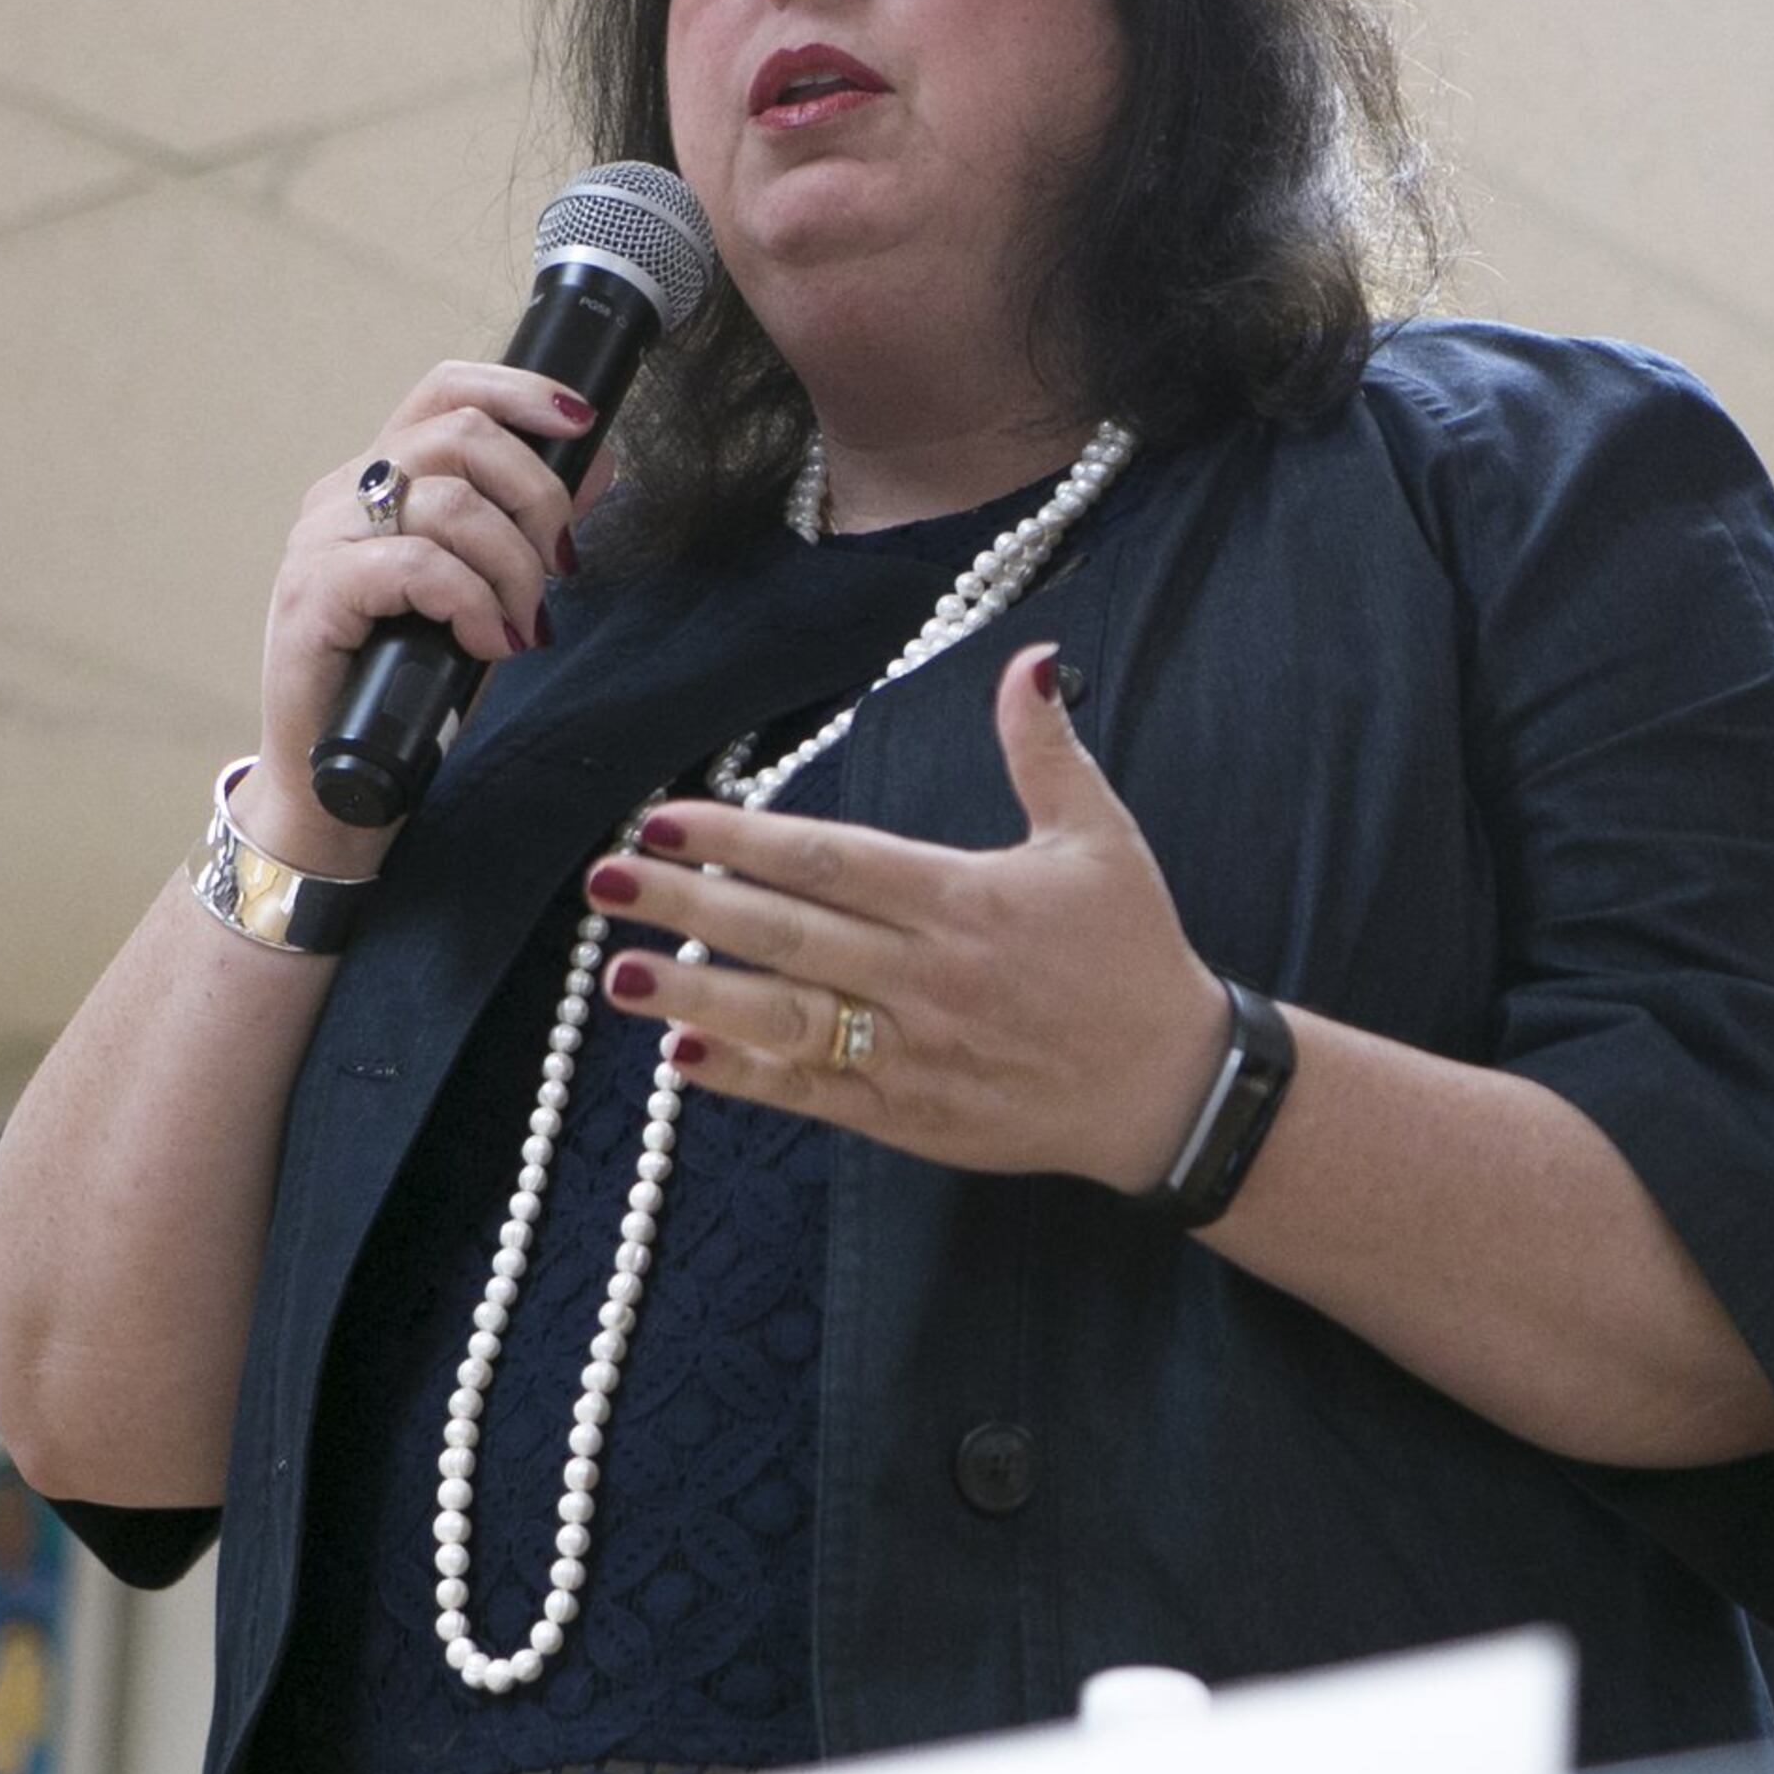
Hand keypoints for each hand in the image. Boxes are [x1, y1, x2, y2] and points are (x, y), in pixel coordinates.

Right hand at [247, 363, 610, 876]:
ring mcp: (320, 542)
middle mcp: (343, 495)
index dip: (518, 391)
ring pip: (447, 502)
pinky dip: (473, 603)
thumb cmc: (412, 681)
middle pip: (460, 435)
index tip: (581, 421)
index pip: (444, 391)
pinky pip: (416, 567)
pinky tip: (490, 643)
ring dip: (513, 566)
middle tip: (559, 566)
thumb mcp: (491, 590)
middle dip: (538, 496)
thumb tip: (598, 465)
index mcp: (381, 479)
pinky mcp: (312, 595)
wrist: (342, 773)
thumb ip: (530, 526)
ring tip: (522, 624)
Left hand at [584, 645, 1233, 1193]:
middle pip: (790, 935)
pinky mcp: (912, 1114)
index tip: (666, 821)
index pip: (834, 862)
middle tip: (604, 881)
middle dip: (689, 906)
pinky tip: (682, 1055)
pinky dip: (748, 1078)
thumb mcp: (1102, 839)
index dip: (743, 840)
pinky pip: (815, 1094)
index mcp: (965, 900)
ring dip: (698, 995)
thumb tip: (1031, 659)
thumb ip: (1046, 751)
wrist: (1170, 1087)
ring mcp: (915, 1051)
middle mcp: (929, 976)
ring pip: (790, 1018)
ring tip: (618, 972)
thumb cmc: (1134, 952)